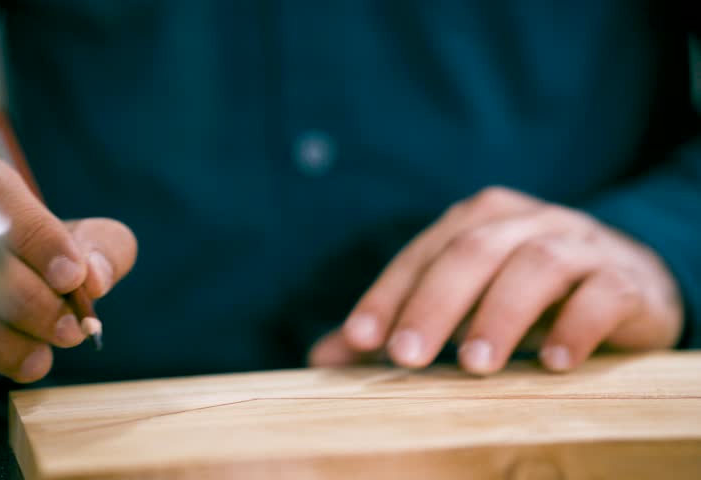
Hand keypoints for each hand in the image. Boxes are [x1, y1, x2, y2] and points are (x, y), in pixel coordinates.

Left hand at [310, 187, 682, 374]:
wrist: (627, 280)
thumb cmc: (525, 293)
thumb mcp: (461, 302)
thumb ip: (398, 324)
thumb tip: (321, 358)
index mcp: (479, 220)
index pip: (423, 254)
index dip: (389, 294)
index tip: (360, 341)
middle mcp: (526, 222)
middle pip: (473, 251)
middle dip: (435, 304)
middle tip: (406, 357)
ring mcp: (579, 245)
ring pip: (537, 265)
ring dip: (501, 314)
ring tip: (476, 366)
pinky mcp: (624, 279)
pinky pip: (602, 295)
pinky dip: (576, 326)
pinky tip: (553, 363)